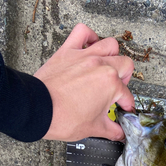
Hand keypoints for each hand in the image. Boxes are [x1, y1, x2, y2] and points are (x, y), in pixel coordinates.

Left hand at [34, 23, 134, 141]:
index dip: (127, 106)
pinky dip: (90, 36)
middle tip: (118, 90)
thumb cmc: (63, 118)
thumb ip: (112, 130)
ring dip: (113, 56)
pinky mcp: (68, 51)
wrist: (39, 110)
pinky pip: (83, 32)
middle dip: (125, 79)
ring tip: (108, 67)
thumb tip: (120, 133)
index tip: (123, 109)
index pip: (127, 95)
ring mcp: (84, 56)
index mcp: (110, 84)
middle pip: (125, 65)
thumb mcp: (94, 129)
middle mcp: (100, 65)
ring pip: (110, 45)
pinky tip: (91, 46)